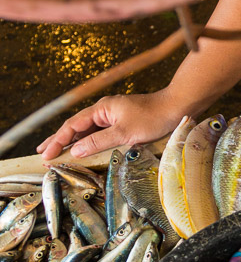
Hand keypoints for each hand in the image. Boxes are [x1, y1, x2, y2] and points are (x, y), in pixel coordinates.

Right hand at [36, 90, 183, 160]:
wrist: (177, 107)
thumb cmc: (153, 117)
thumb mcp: (124, 132)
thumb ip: (98, 142)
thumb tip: (75, 150)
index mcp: (101, 109)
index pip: (73, 126)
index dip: (58, 140)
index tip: (46, 154)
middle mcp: (104, 111)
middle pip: (76, 127)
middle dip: (59, 140)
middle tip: (42, 152)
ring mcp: (112, 116)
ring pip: (87, 131)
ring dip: (72, 142)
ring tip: (57, 152)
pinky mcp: (121, 122)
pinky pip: (99, 133)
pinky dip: (88, 142)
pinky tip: (83, 150)